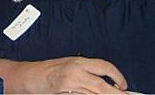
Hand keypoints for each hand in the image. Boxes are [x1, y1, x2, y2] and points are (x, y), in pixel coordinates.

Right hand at [0, 56, 127, 93]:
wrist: (30, 77)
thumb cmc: (50, 69)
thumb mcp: (72, 64)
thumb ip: (88, 71)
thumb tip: (107, 80)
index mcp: (79, 62)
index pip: (104, 67)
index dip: (117, 76)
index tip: (124, 85)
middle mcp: (76, 74)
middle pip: (102, 86)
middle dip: (116, 94)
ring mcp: (69, 88)